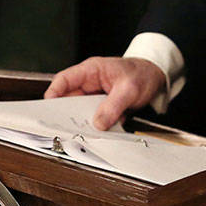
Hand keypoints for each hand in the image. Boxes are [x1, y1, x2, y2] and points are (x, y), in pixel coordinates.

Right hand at [44, 56, 166, 130]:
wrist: (156, 76)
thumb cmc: (142, 73)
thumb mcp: (130, 88)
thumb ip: (114, 105)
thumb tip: (98, 123)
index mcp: (91, 70)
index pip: (64, 80)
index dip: (54, 93)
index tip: (49, 109)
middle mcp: (89, 84)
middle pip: (69, 100)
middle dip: (67, 114)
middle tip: (65, 128)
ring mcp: (95, 97)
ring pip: (80, 112)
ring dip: (83, 123)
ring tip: (84, 134)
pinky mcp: (103, 108)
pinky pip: (93, 119)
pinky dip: (95, 127)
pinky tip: (98, 135)